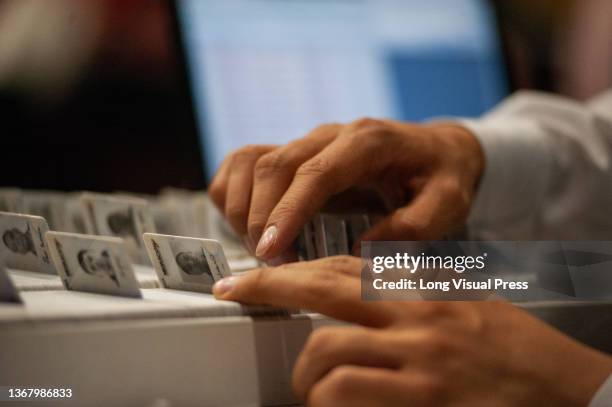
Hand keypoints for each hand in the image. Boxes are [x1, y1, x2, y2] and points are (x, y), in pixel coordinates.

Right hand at [208, 119, 483, 260]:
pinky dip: (233, 191)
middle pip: (272, 166)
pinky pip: (244, 161)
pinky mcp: (295, 152)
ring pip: (250, 161)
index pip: (314, 174)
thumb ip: (412, 227)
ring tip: (260, 247)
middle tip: (271, 263)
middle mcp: (330, 135)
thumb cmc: (442, 177)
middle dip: (259, 218)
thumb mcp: (446, 204)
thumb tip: (359, 251)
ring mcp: (308, 140)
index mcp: (367, 142)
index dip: (287, 212)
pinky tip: (246, 222)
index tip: (271, 251)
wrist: (438, 150)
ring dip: (241, 206)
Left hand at [213, 257, 611, 405]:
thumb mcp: (459, 307)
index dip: (289, 269)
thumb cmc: (510, 349)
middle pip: (324, 290)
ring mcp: (420, 360)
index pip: (342, 266)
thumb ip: (406, 297)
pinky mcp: (424, 400)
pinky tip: (333, 406)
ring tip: (309, 389)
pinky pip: (349, 395)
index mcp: (423, 289)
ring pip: (328, 355)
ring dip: (306, 376)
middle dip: (270, 289)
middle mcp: (417, 315)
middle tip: (237, 297)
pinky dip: (328, 402)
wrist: (565, 387)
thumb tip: (348, 302)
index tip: (250, 275)